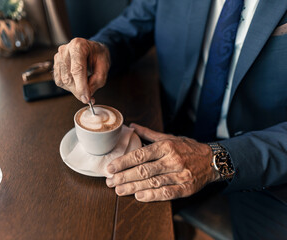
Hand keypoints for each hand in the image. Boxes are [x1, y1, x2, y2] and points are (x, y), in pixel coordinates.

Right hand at [53, 38, 109, 103]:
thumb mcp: (104, 67)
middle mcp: (65, 50)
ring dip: (74, 89)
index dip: (81, 87)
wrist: (93, 49)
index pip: (77, 70)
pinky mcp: (55, 65)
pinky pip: (59, 82)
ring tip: (85, 87)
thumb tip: (86, 96)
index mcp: (78, 46)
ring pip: (63, 81)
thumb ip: (97, 81)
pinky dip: (69, 87)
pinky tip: (77, 83)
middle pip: (68, 77)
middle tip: (88, 97)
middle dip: (78, 91)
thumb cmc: (99, 56)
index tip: (86, 99)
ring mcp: (58, 57)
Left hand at [105, 123, 219, 201]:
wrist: (212, 160)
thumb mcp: (170, 137)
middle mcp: (172, 160)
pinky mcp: (186, 188)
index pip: (140, 155)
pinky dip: (152, 196)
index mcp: (166, 146)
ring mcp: (180, 175)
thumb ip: (149, 134)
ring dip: (133, 187)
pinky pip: (166, 193)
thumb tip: (133, 126)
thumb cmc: (188, 148)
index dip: (123, 162)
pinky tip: (139, 196)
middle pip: (143, 170)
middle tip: (110, 181)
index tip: (110, 167)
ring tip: (119, 190)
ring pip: (152, 182)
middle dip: (124, 177)